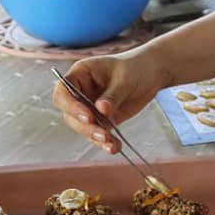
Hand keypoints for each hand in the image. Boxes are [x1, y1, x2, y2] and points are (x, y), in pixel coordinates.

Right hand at [53, 51, 168, 153]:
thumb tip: (101, 110)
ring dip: (95, 137)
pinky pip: (98, 133)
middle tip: (103, 134)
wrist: (152, 74)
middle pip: (71, 114)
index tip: (88, 116)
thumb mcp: (125, 79)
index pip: (63, 91)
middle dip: (86, 127)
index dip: (70, 106)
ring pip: (84, 128)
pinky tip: (115, 147)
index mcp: (80, 74)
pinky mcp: (102, 119)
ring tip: (111, 143)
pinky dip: (106, 142)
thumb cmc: (135, 67)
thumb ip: (112, 96)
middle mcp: (81, 91)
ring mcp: (90, 107)